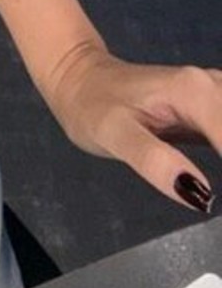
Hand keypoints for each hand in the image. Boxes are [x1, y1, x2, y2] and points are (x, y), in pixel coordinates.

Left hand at [39, 40, 221, 213]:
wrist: (80, 79)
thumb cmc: (92, 105)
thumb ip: (154, 160)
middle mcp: (214, 86)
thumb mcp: (113, 134)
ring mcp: (218, 96)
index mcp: (195, 92)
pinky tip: (221, 189)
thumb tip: (201, 195)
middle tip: (220, 207)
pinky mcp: (216, 111)